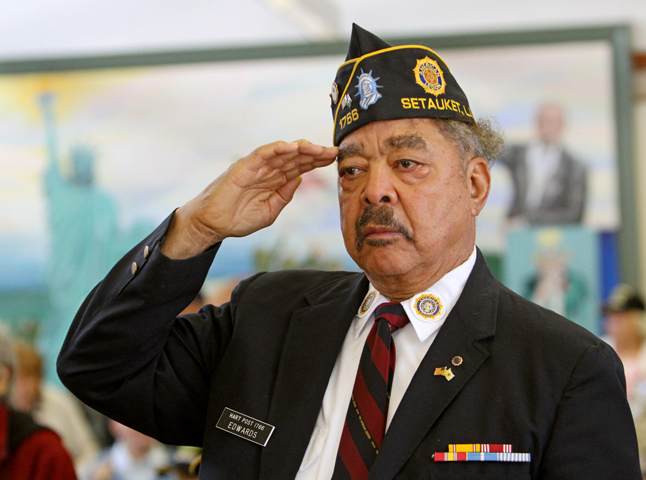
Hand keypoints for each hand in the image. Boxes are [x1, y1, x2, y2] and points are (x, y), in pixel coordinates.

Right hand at [161, 140, 337, 258]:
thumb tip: (300, 178)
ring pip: (282, 153)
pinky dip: (277, 148)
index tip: (335, 158)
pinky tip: (293, 147)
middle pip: (295, 157)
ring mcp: (256, 167)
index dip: (317, 162)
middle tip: (333, 151)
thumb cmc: (238, 219)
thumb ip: (284, 195)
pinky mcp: (244, 166)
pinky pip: (263, 153)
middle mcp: (268, 170)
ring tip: (318, 148)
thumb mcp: (270, 211)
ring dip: (301, 149)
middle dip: (315, 154)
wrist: (213, 225)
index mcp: (275, 181)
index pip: (300, 167)